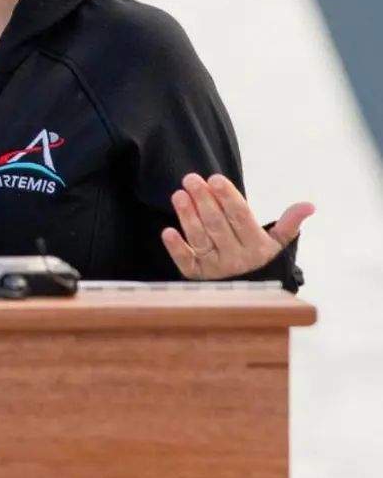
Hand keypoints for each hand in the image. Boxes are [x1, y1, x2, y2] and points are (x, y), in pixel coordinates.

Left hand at [161, 173, 314, 280]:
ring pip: (200, 239)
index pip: (241, 218)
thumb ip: (289, 224)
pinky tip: (167, 231)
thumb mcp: (277, 244)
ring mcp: (216, 268)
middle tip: (191, 179)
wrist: (249, 298)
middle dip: (204, 200)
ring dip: (188, 217)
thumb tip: (309, 205)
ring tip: (178, 195)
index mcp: (257, 246)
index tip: (215, 178)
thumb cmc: (259, 259)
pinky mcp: (197, 275)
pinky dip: (176, 248)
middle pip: (217, 225)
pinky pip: (186, 262)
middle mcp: (236, 258)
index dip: (228, 198)